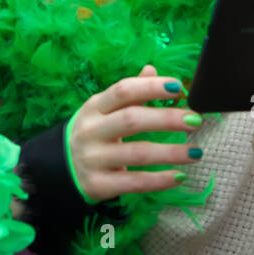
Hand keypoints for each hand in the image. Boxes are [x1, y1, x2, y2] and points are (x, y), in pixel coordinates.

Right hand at [68, 64, 202, 201]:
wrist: (57, 167)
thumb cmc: (93, 132)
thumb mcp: (104, 109)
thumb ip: (129, 92)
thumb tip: (152, 69)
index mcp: (95, 106)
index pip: (123, 91)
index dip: (151, 87)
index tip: (178, 87)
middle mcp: (92, 130)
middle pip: (132, 120)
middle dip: (167, 119)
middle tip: (196, 120)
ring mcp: (93, 159)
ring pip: (137, 153)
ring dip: (170, 153)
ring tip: (196, 153)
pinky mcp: (98, 185)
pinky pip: (134, 183)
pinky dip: (159, 181)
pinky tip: (179, 177)